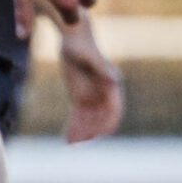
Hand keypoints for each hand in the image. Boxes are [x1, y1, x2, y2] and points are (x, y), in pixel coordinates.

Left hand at [57, 17, 123, 143]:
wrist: (72, 39)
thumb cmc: (82, 45)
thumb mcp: (90, 57)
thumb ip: (102, 69)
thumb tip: (115, 81)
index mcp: (111, 86)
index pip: (115, 109)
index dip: (110, 122)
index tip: (102, 134)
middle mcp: (104, 94)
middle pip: (101, 118)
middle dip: (91, 131)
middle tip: (80, 142)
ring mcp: (92, 96)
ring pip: (89, 120)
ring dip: (81, 133)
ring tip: (71, 144)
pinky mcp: (80, 97)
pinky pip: (78, 116)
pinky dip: (73, 127)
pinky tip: (66, 137)